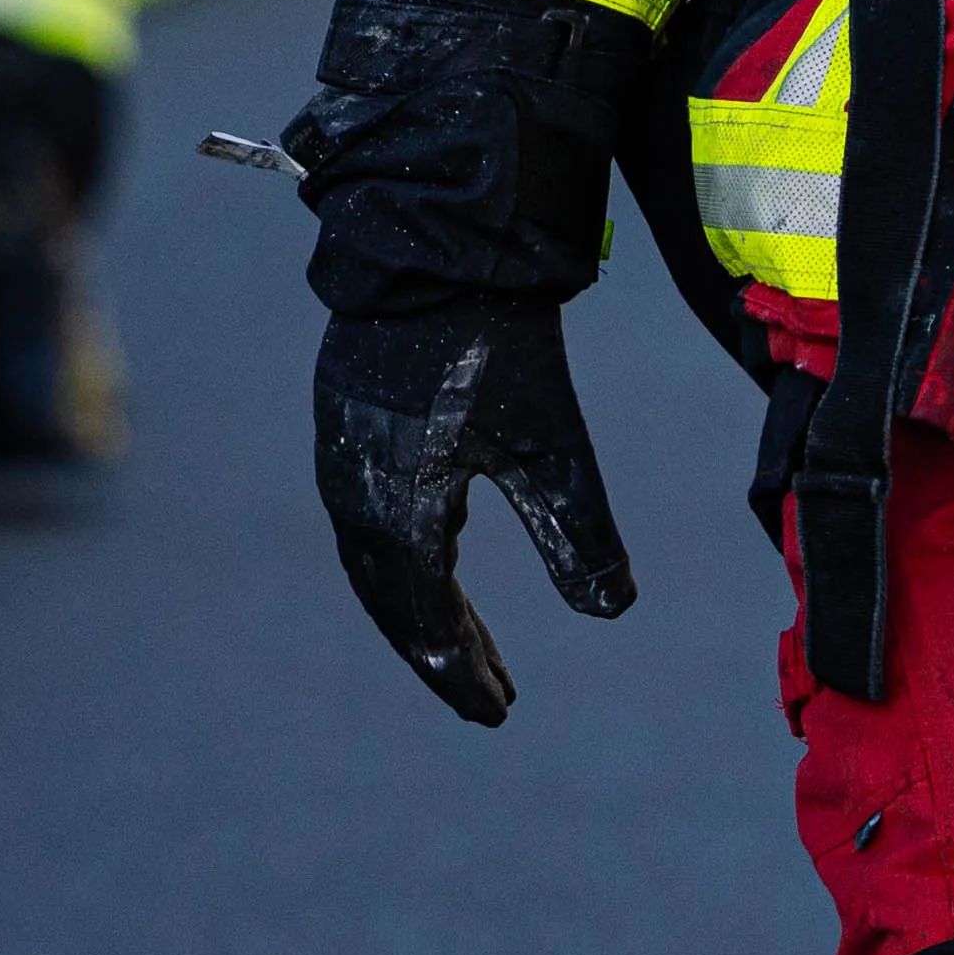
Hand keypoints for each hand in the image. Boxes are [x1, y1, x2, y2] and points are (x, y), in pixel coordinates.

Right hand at [313, 299, 634, 724]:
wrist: (433, 242)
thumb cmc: (496, 346)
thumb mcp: (551, 443)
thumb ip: (576, 532)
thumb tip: (612, 612)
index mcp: (400, 513)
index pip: (428, 622)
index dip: (463, 672)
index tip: (499, 712)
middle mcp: (355, 495)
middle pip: (395, 604)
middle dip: (441, 655)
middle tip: (488, 695)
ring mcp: (341, 457)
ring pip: (375, 564)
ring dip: (419, 611)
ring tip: (467, 646)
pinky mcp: (344, 422)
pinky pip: (364, 521)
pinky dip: (401, 561)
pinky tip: (436, 557)